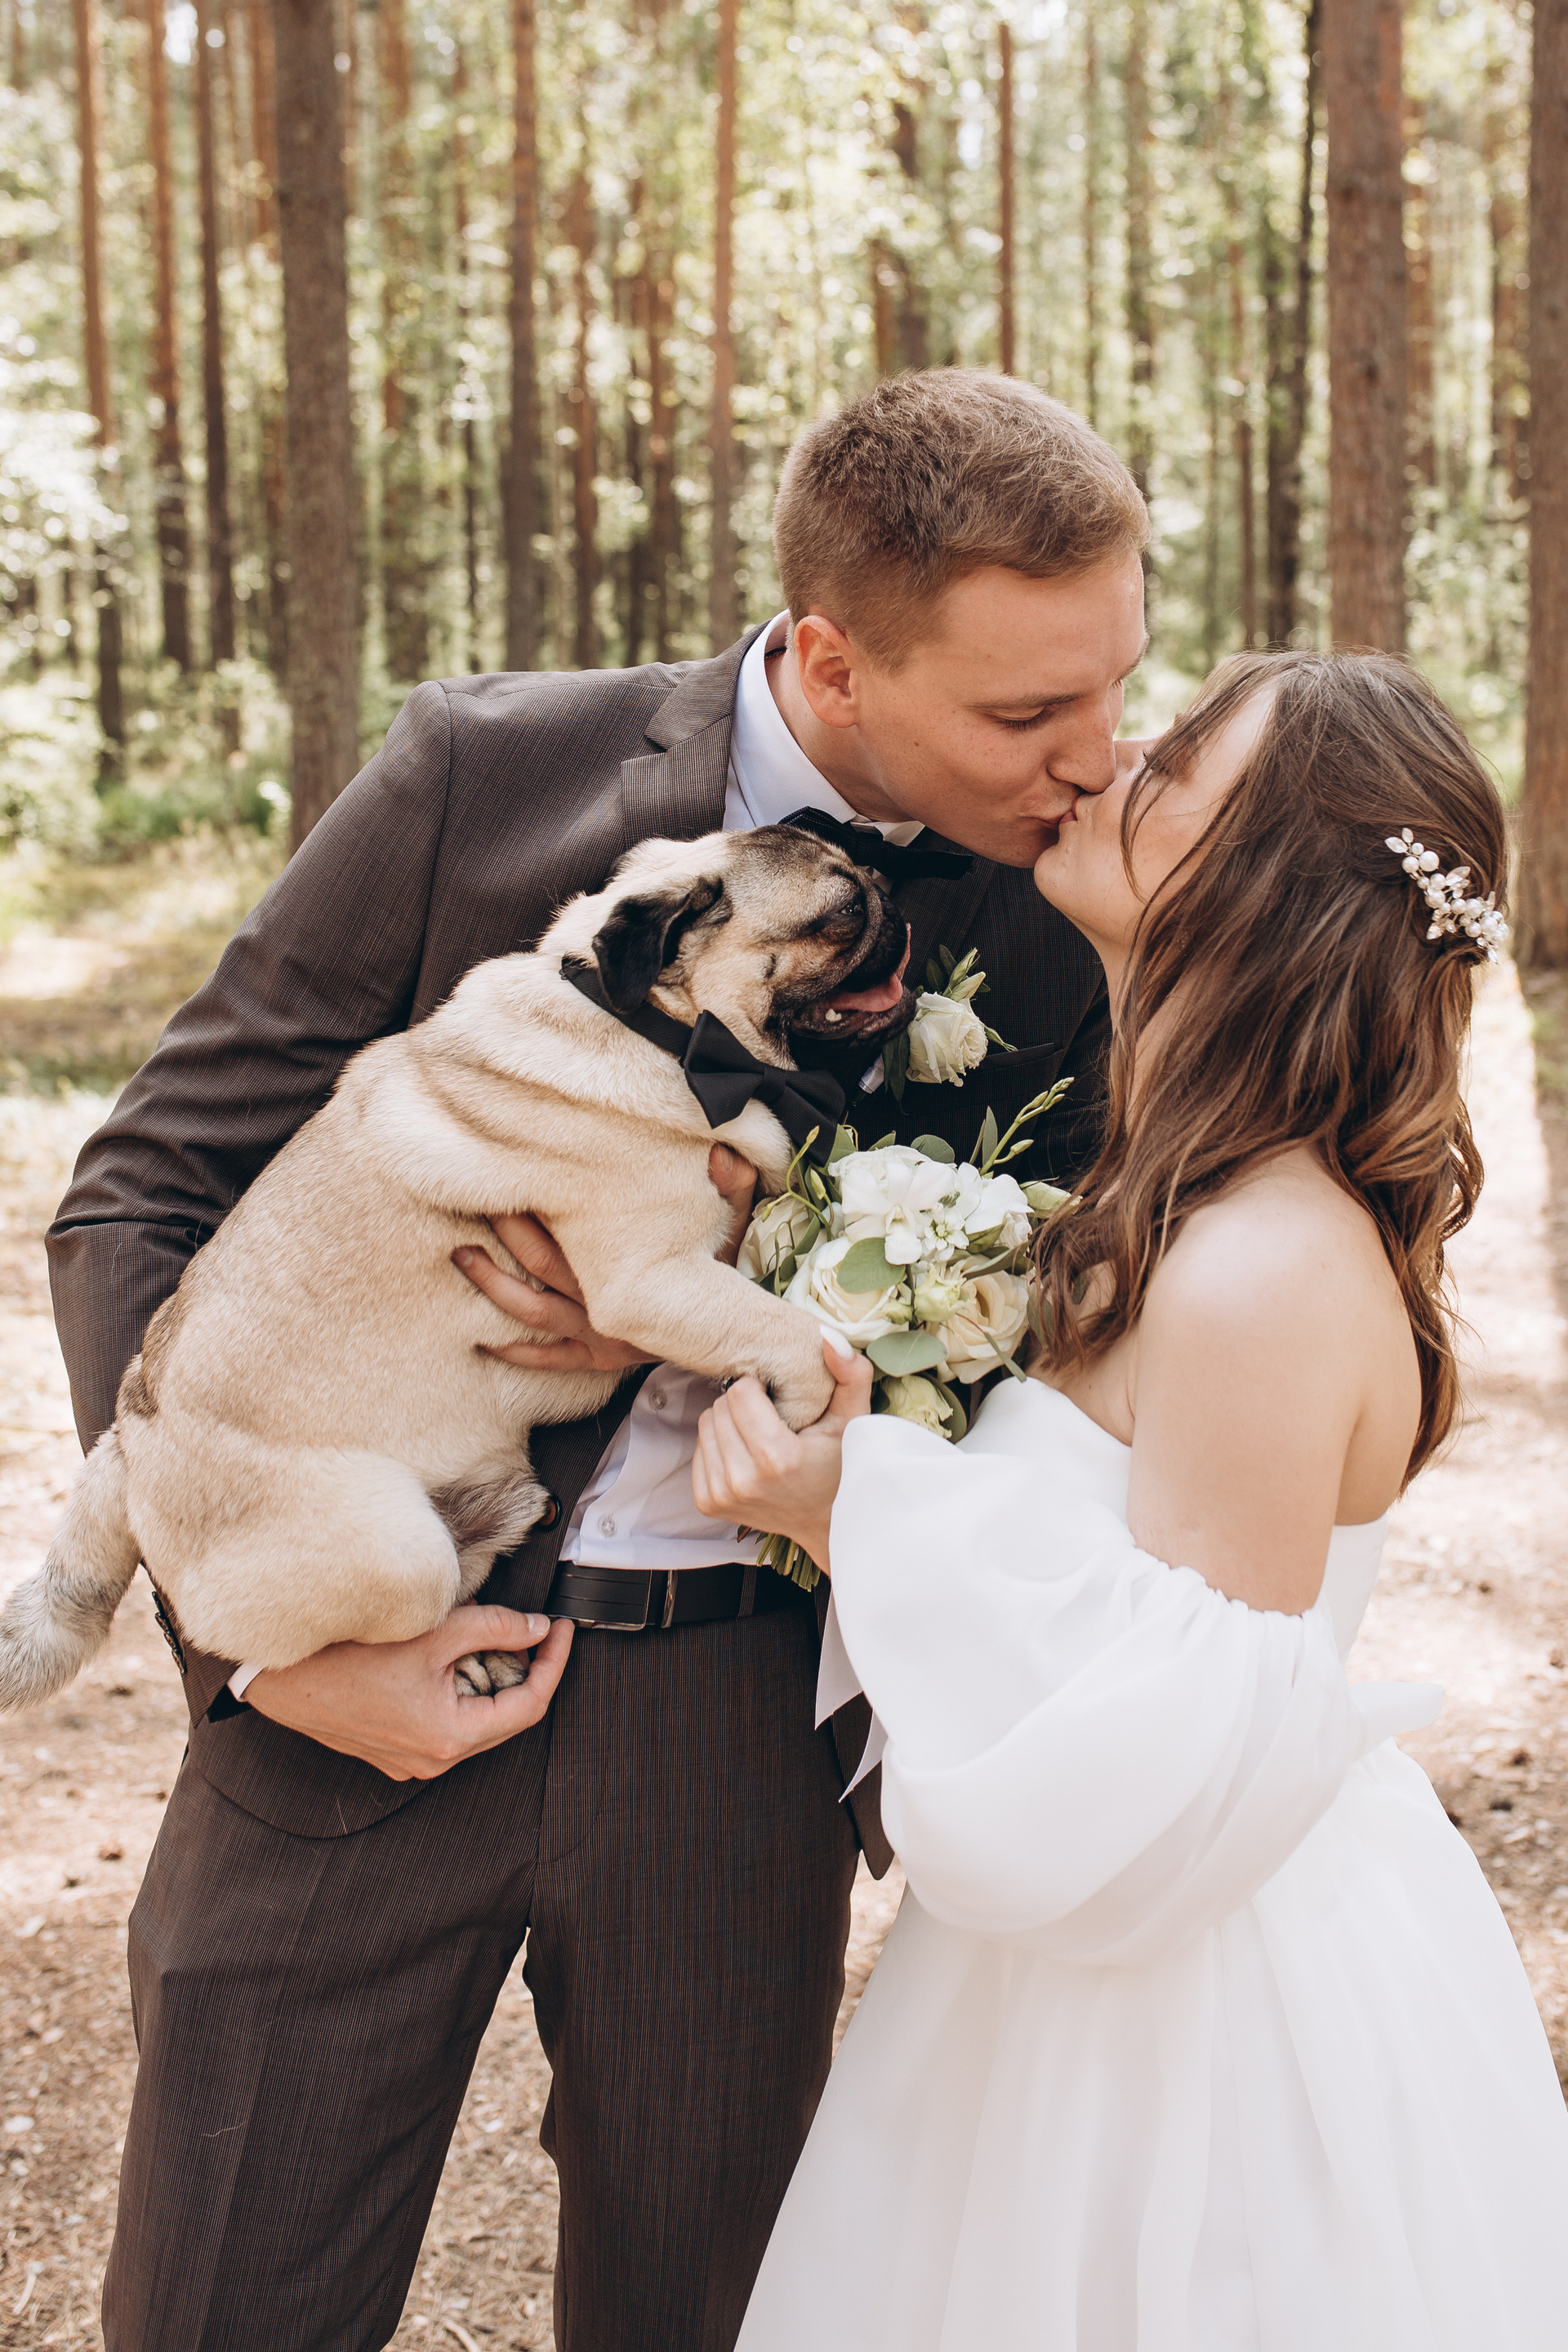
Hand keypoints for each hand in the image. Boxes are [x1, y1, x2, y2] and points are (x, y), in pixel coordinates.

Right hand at [245, 1605, 573, 1780]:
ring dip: (487, 1680)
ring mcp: (408, 1762)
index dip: (553, 1663)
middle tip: (532, 1630)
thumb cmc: (347, 1654)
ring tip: (485, 1638)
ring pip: (473, 1720)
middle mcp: (432, 1761)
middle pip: (503, 1717)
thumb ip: (496, 1628)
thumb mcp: (435, 1631)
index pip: (529, 1705)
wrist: (280, 1674)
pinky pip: (442, 1724)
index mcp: (450, 1737)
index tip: (561, 1631)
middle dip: (523, 1671)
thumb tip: (536, 1629)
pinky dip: (457, 1692)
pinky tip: (447, 1659)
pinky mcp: (390, 1752)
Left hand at [452, 1144, 758, 1373]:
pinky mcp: (598, 1360)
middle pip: (544, 1264)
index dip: (544, 1206)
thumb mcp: (733, 1230)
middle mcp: (610, 1306)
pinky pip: (548, 1361)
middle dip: (508, 1232)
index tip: (517, 1176)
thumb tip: (723, 1155)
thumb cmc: (723, 1278)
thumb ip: (730, 1189)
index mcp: (635, 1272)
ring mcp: (600, 1337)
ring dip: (494, 1284)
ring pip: (533, 1311)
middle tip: (478, 1200)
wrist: (733, 1339)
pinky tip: (482, 1339)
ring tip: (462, 1255)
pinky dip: (515, 1352)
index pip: (579, 1233)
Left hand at [692, 1334, 874, 1578]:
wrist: (826, 1522)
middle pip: (719, 1407)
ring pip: (705, 1425)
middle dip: (742, 1404)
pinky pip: (698, 1449)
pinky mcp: (708, 1503)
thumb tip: (827, 1337)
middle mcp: (743, 1480)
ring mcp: (722, 1495)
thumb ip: (851, 1375)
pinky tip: (746, 1455)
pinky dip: (719, 1445)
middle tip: (769, 1418)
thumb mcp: (854, 1420)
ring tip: (758, 1436)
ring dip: (728, 1422)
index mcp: (777, 1458)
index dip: (758, 1387)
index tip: (777, 1399)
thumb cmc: (841, 1466)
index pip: (739, 1393)